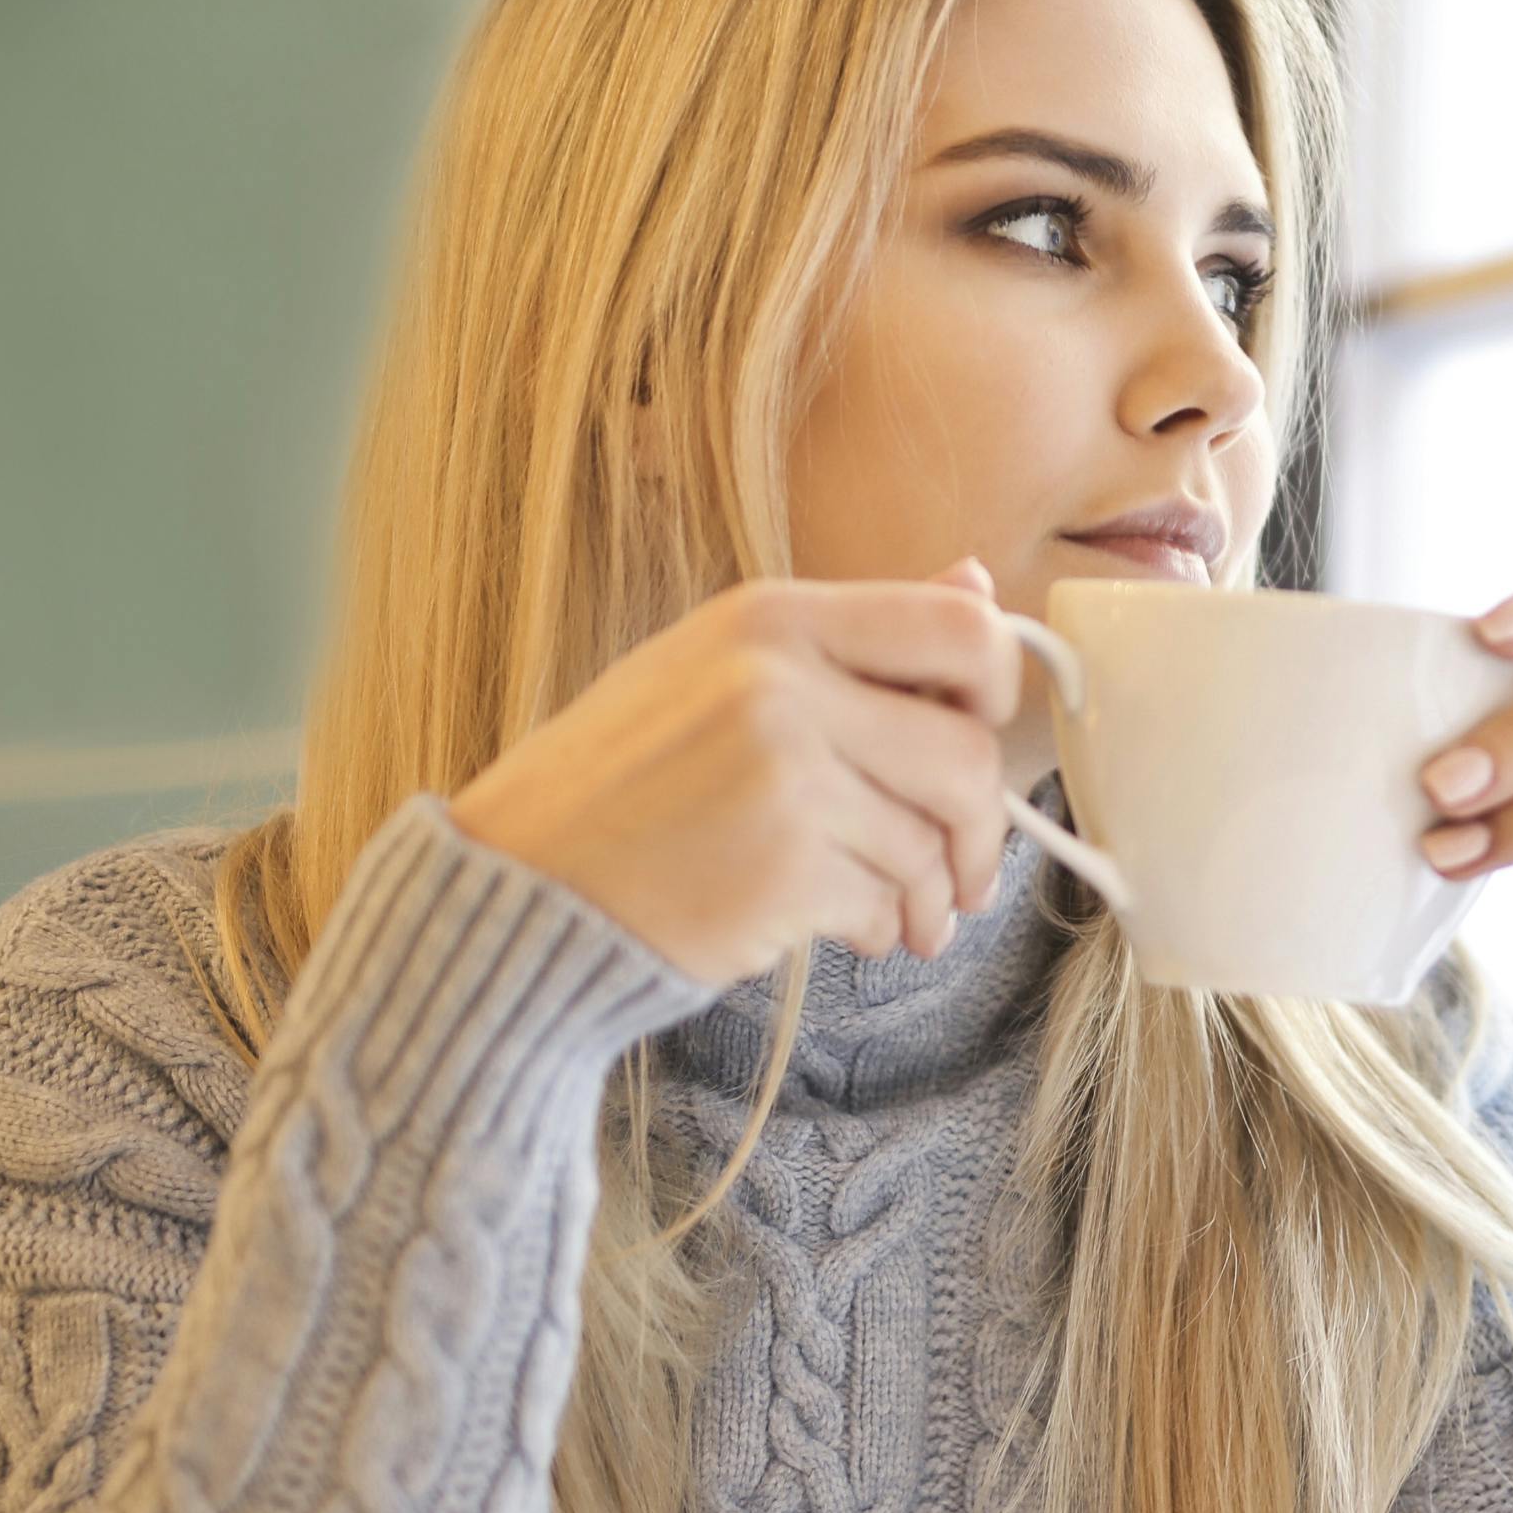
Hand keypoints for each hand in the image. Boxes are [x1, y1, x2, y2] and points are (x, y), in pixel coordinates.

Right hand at [450, 569, 1043, 979]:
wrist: (515, 894)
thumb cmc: (621, 787)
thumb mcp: (720, 675)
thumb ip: (852, 639)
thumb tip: (974, 583)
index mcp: (770, 618)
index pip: (958, 629)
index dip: (997, 690)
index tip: (979, 736)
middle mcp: (778, 683)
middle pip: (966, 753)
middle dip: (978, 827)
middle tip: (963, 871)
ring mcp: (782, 776)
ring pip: (930, 840)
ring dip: (929, 895)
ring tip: (901, 915)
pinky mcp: (781, 869)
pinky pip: (885, 901)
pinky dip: (880, 928)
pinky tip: (846, 928)